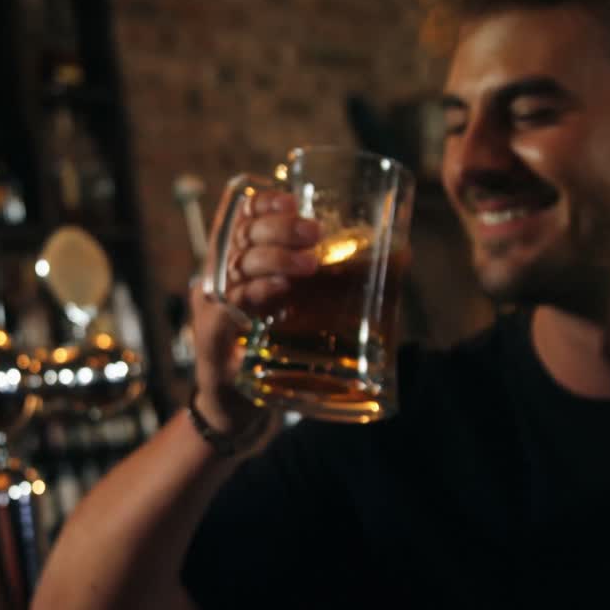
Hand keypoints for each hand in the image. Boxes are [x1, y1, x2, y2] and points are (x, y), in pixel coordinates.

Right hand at [191, 182, 323, 430]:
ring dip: (271, 260)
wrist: (234, 409)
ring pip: (235, 270)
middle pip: (240, 240)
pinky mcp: (211, 341)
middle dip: (278, 231)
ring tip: (307, 265)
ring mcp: (210, 310)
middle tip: (314, 234)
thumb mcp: (294, 311)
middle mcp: (215, 281)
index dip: (262, 204)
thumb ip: (328, 286)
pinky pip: (228, 310)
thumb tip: (399, 256)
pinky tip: (278, 292)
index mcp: (234, 265)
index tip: (292, 200)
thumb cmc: (270, 355)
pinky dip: (254, 296)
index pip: (240, 219)